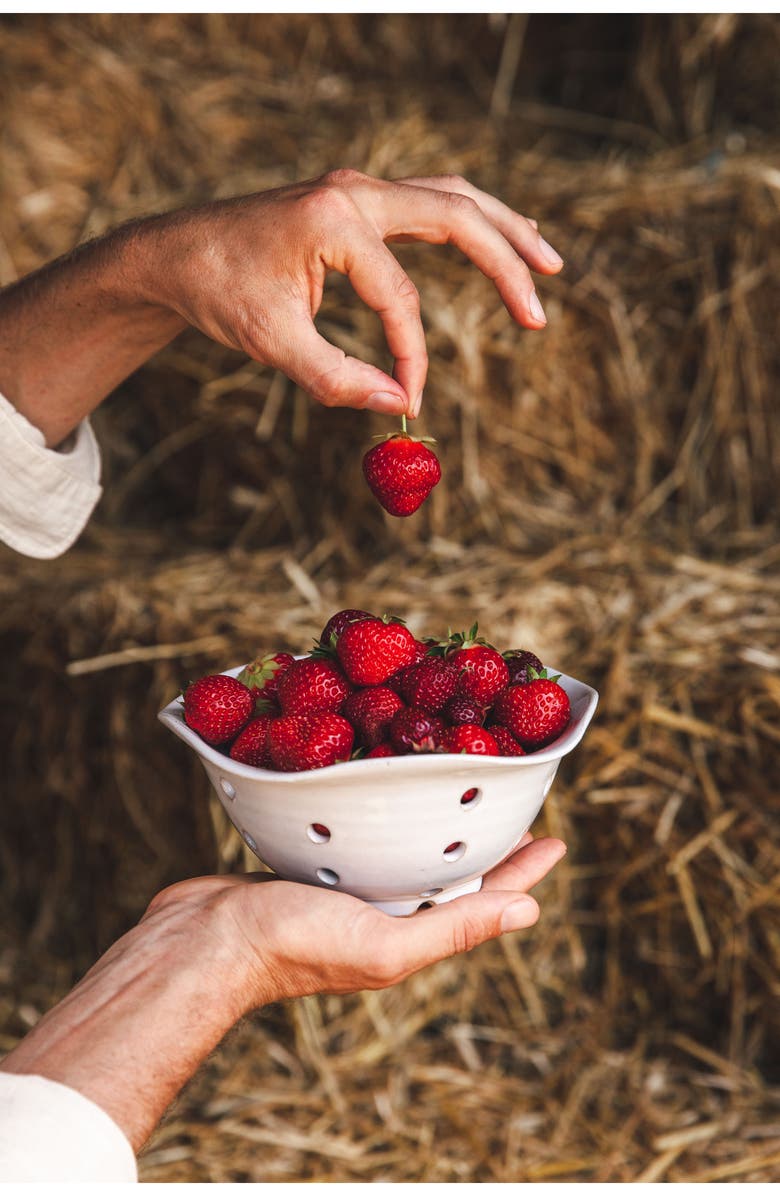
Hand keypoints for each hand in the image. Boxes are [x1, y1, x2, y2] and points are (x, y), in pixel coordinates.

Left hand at [0, 171, 562, 444]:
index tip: (410, 400)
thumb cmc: (220, 293)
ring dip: (501, 229)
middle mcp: (354, 193)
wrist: (177, 253)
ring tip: (546, 263)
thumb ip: (337, 379)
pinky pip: (429, 201)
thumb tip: (400, 409)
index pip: (400, 297)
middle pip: (456, 216)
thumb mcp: (272, 345)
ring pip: (451, 198)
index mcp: (333, 221)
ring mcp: (358, 190)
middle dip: (504, 264)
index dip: (412, 356)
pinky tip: (497, 239)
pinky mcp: (356, 200)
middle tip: (538, 312)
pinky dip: (469, 221)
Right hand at [156, 830, 565, 1002]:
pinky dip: (383, 814)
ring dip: (436, 823)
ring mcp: (347, 888)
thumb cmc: (293, 945)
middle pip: (450, 870)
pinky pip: (361, 835)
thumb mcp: (384, 942)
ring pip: (406, 850)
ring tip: (459, 792)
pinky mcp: (312, 863)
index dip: (521, 870)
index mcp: (409, 931)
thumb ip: (453, 927)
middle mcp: (385, 910)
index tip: (554, 836)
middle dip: (484, 841)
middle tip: (512, 802)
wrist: (203, 943)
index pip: (483, 897)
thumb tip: (531, 912)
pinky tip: (384, 792)